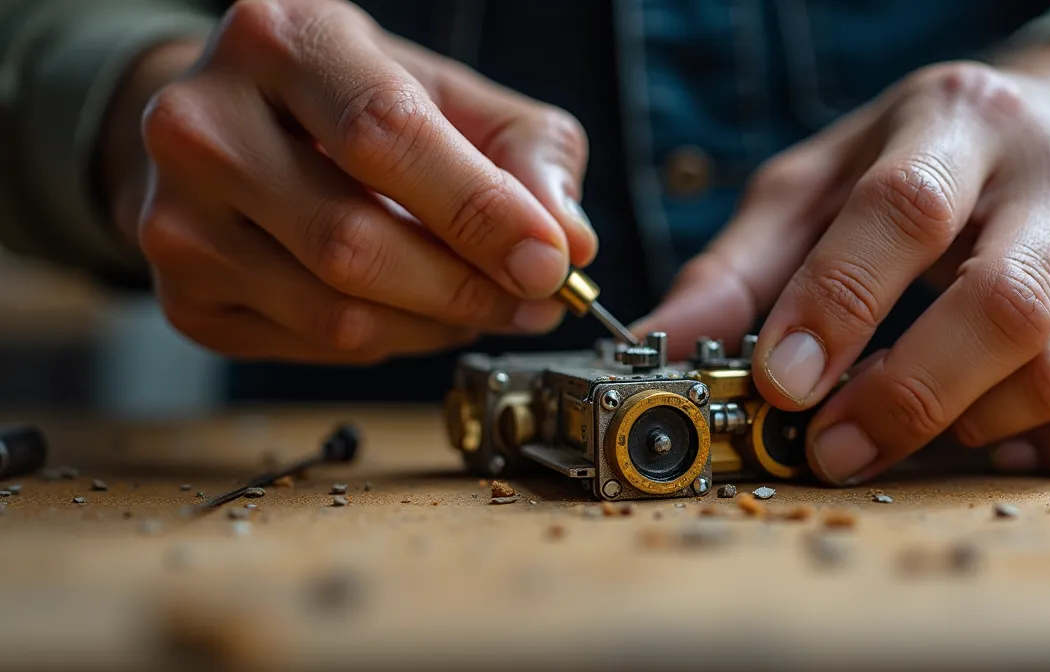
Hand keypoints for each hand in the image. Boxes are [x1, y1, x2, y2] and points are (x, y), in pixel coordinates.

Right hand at [102, 0, 595, 362]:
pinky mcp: (182, 294)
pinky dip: (390, 341)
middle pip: (352, 241)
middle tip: (533, 297)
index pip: (385, 135)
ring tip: (484, 302)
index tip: (549, 261)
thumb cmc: (357, 103)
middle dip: (467, 286)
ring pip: (335, 312)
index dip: (479, 209)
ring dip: (437, 324)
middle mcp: (202, 123)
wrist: (238, 126)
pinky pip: (314, 347)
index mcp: (280, 39)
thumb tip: (569, 242)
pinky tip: (413, 309)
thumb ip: (527, 154)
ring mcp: (175, 216)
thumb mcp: (452, 95)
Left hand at [639, 40, 1049, 481]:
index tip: (780, 381)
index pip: (904, 212)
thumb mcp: (827, 180)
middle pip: (1000, 307)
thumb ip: (743, 262)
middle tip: (829, 448)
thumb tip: (665, 349)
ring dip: (966, 427)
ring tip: (901, 431)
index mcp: (962, 123)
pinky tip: (1003, 444)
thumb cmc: (933, 160)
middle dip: (903, 395)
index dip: (838, 304)